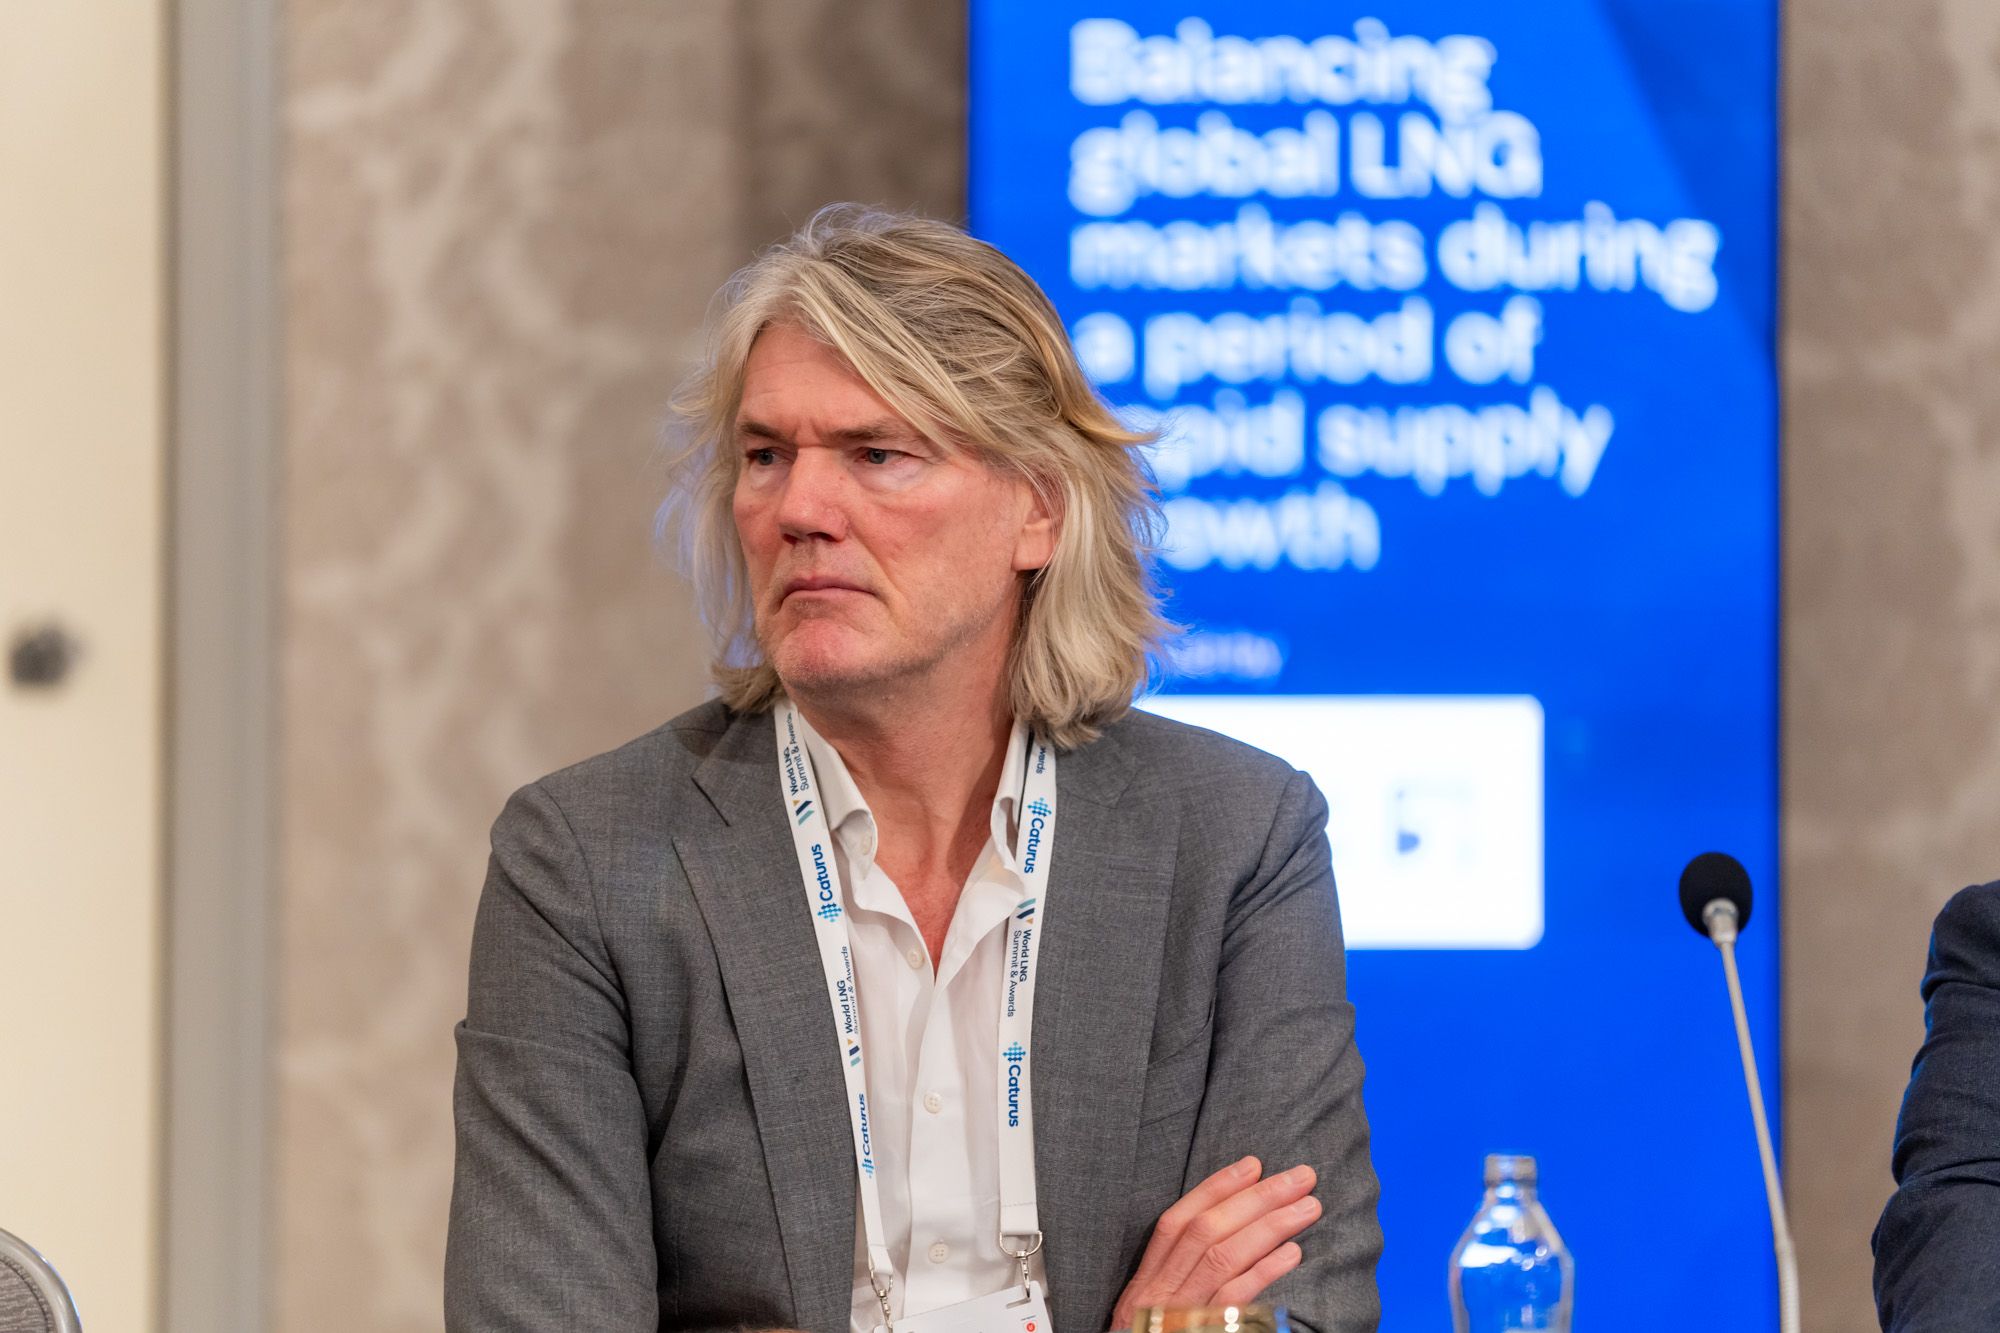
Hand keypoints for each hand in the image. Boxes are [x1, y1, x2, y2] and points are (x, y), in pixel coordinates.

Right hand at [1108, 1156, 1319, 1330]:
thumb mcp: (1150, 1315)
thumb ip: (1178, 1282)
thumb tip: (1229, 1241)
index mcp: (1145, 1283)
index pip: (1177, 1222)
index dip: (1214, 1188)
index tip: (1252, 1165)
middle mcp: (1158, 1295)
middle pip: (1207, 1231)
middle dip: (1257, 1197)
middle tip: (1301, 1177)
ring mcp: (1179, 1316)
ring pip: (1223, 1256)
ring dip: (1271, 1225)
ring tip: (1309, 1207)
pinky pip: (1235, 1300)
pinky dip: (1264, 1271)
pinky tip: (1293, 1254)